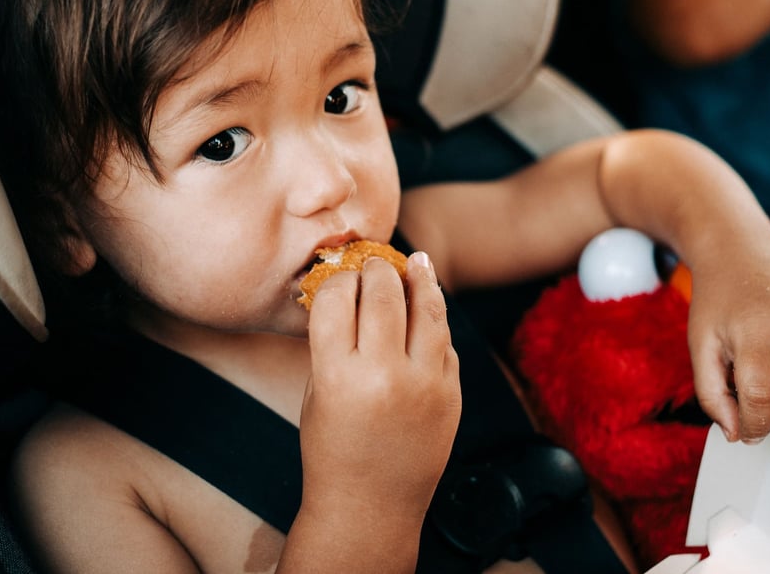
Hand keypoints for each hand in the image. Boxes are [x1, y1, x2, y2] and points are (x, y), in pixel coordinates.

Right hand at [299, 252, 460, 523]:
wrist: (372, 506)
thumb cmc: (333, 448)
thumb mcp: (318, 393)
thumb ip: (334, 342)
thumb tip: (349, 289)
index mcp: (338, 375)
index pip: (336, 298)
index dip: (337, 279)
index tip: (340, 276)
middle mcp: (384, 375)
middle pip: (383, 292)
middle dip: (377, 270)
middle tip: (375, 263)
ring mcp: (425, 384)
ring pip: (428, 307)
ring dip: (419, 278)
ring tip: (415, 263)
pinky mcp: (452, 394)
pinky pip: (445, 341)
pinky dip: (435, 321)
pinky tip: (427, 309)